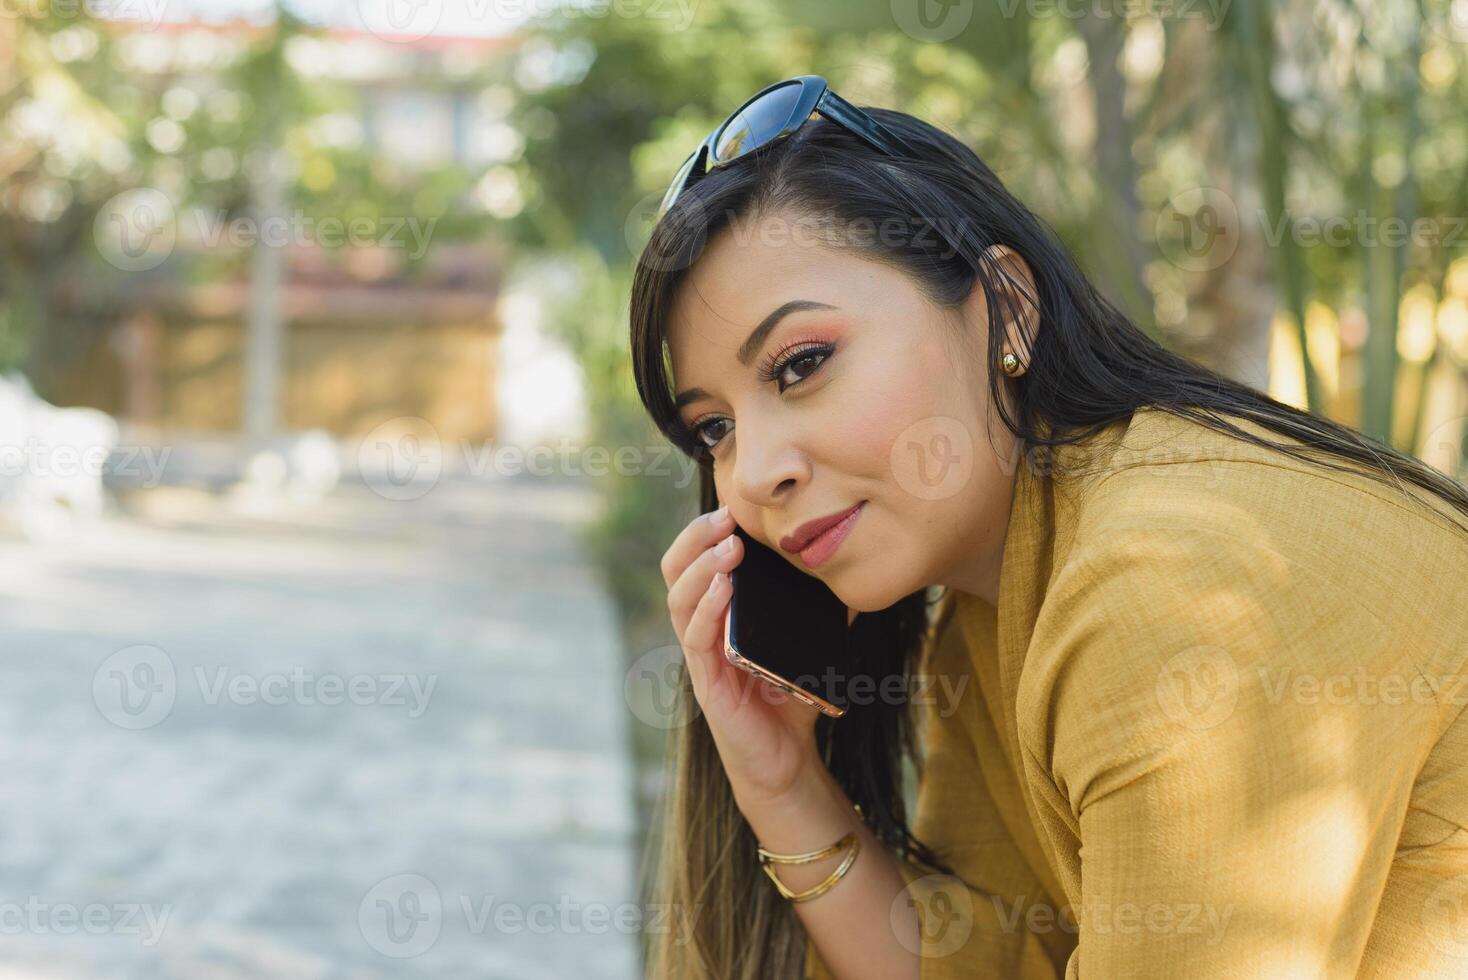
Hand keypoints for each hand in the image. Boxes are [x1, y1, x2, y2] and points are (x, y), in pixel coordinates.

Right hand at [660, 505, 826, 808]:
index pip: (695, 561)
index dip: (704, 531)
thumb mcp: (807, 641)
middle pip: (675, 571)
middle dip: (694, 538)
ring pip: (679, 600)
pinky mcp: (706, 682)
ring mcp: (700, 656)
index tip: (732, 505)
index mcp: (717, 613)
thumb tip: (846, 570)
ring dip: (701, 567)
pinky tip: (724, 588)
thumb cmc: (790, 697)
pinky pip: (696, 638)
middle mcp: (701, 629)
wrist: (786, 760)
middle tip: (724, 516)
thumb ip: (817, 608)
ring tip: (728, 547)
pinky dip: (707, 607)